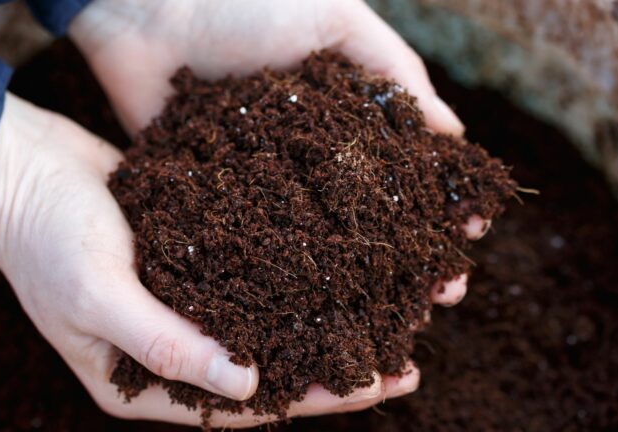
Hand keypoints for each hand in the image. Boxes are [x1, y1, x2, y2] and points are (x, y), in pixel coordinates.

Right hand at [0, 94, 420, 426]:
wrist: (23, 167)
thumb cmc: (44, 238)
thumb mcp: (96, 295)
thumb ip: (165, 343)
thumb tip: (246, 387)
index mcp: (140, 379)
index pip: (239, 405)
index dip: (307, 399)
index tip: (372, 385)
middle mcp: (167, 349)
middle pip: (263, 370)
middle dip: (330, 369)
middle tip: (402, 365)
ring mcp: (181, 305)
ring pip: (264, 326)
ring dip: (319, 324)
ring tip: (384, 323)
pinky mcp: (190, 260)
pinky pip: (249, 281)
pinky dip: (291, 282)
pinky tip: (334, 272)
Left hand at [69, 0, 482, 306]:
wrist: (149, 8)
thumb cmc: (248, 2)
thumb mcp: (335, 18)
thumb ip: (394, 70)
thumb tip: (454, 134)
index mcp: (344, 116)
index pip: (404, 170)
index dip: (439, 205)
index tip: (468, 237)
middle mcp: (311, 156)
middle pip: (370, 218)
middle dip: (409, 258)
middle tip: (441, 296)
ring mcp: (266, 182)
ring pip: (319, 243)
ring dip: (355, 283)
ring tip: (391, 318)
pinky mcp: (217, 197)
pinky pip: (255, 244)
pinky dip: (282, 279)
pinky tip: (309, 312)